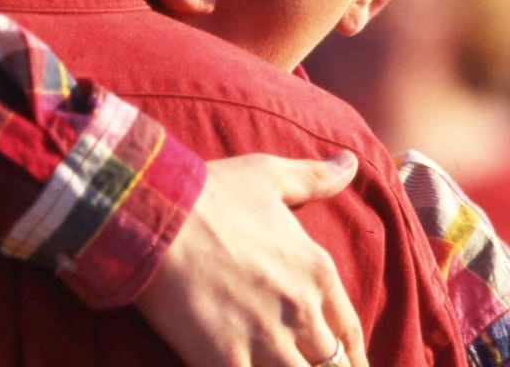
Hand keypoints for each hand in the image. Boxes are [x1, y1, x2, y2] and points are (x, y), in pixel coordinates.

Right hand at [135, 152, 367, 366]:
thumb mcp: (270, 176)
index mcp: (317, 272)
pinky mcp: (228, 361)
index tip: (348, 366)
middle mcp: (301, 310)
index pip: (350, 333)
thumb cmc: (210, 192)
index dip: (354, 358)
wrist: (156, 214)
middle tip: (305, 366)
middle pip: (333, 366)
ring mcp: (267, 340)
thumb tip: (351, 162)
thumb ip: (316, 177)